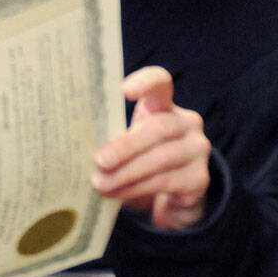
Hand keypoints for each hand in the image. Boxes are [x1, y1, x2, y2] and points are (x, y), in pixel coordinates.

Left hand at [92, 66, 210, 230]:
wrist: (174, 188)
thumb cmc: (141, 154)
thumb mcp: (128, 137)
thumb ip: (113, 134)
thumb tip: (78, 143)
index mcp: (164, 105)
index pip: (160, 83)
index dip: (145, 82)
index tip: (123, 91)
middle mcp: (187, 123)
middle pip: (159, 128)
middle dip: (126, 146)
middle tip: (99, 161)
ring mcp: (197, 150)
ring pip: (161, 160)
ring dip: (127, 174)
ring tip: (101, 184)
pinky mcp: (199, 178)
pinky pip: (165, 183)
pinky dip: (137, 189)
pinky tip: (117, 194)